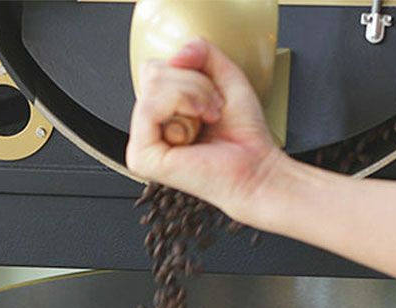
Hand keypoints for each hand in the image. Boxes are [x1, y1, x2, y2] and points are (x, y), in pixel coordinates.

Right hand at [126, 37, 285, 223]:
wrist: (255, 169)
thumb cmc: (242, 136)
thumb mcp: (224, 76)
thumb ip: (200, 52)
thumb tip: (177, 55)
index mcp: (159, 115)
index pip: (154, 69)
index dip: (188, 73)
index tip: (211, 98)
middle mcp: (147, 131)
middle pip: (152, 73)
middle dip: (192, 83)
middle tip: (211, 111)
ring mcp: (141, 146)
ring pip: (153, 86)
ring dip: (193, 94)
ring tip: (207, 119)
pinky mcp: (141, 157)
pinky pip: (150, 107)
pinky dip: (182, 104)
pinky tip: (197, 126)